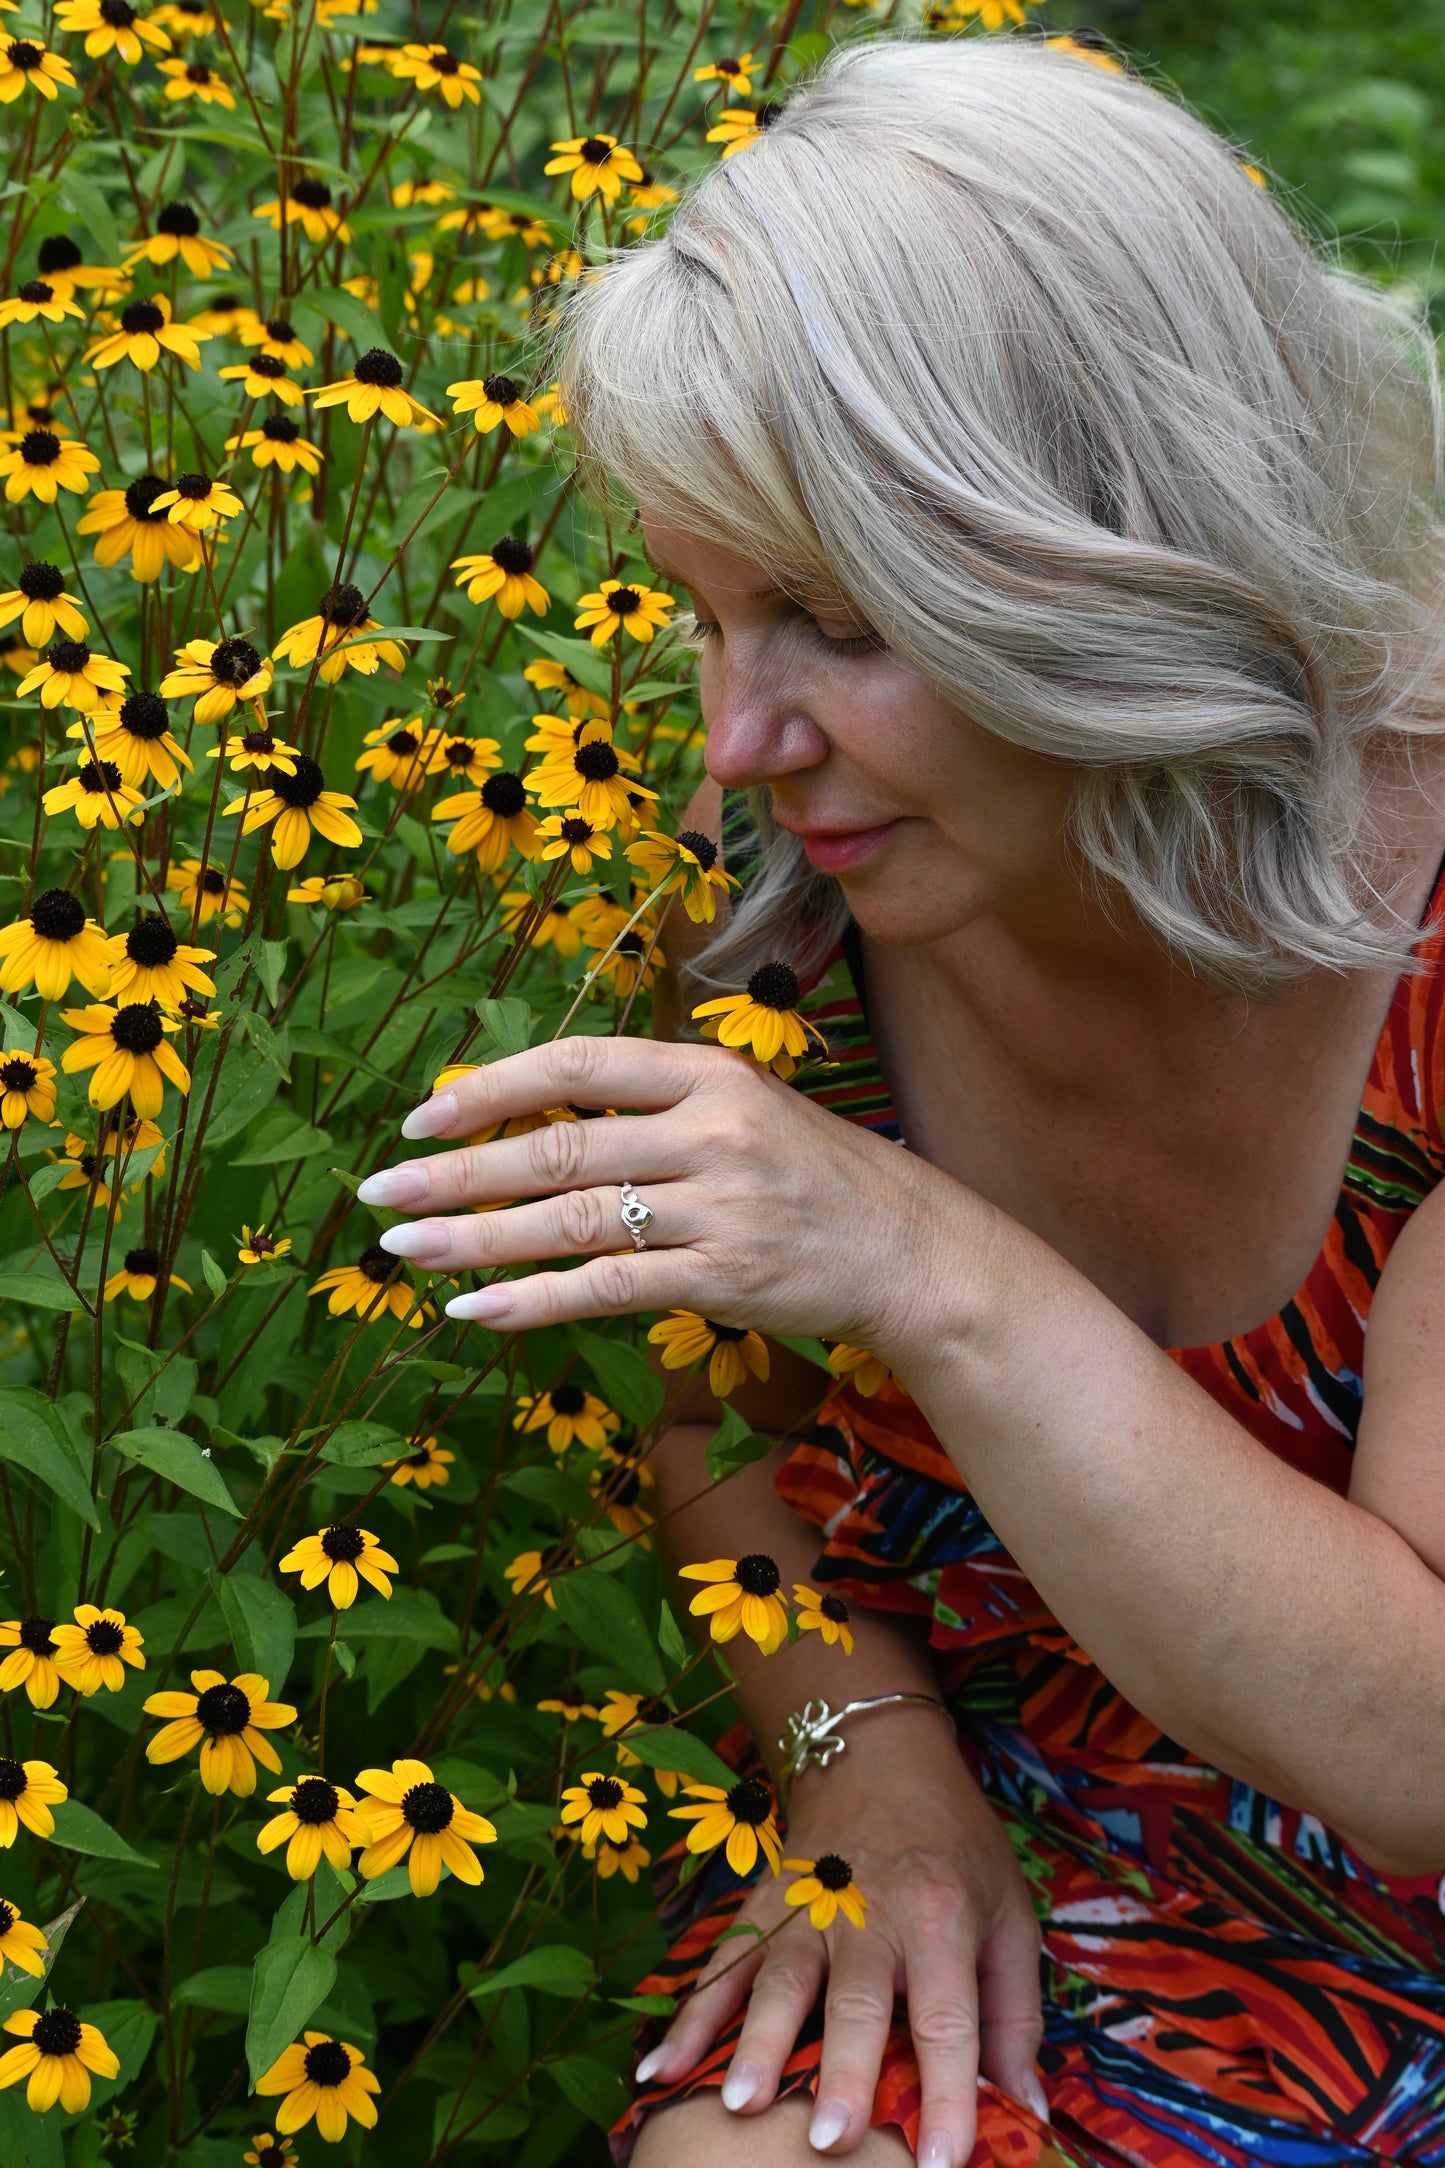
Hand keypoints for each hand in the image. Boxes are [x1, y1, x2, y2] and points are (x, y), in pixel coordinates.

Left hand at [356, 1035, 967, 1362]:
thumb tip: (524, 1121)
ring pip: (571, 1223)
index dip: (491, 1088)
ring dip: (474, 1241)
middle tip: (380, 1191)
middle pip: (559, 1149)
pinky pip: (607, 1289)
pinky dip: (534, 1301)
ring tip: (403, 1252)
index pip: (578, 1066)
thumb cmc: (810, 1175)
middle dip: (456, 1172)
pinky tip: (476, 1310)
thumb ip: (650, 1107)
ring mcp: (721, 1208)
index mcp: (711, 1073)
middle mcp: (714, 1131)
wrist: (910, 1249)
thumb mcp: (744, 1109)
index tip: (422, 1114)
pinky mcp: (726, 1278)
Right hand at [632, 1726, 1048, 2166]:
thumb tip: (1024, 2110)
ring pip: (778, 1980)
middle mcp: (870, 1912)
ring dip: (757, 2043)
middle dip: (843, 2072)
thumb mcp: (1009, 1913)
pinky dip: (688, 2018)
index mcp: (941, 1915)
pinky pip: (721, 1966)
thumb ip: (1014, 2015)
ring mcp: (806, 1908)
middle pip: (854, 2001)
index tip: (940, 2165)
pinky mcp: (762, 1906)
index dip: (947, 2094)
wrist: (879, 1755)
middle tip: (829, 2142)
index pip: (946, 2018)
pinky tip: (659, 2068)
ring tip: (738, 2105)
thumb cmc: (956, 1846)